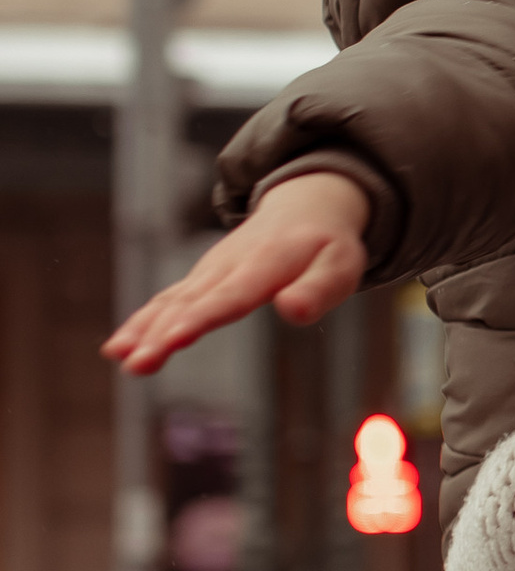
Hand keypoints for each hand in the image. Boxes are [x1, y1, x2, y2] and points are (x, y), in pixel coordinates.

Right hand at [102, 173, 371, 375]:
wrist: (305, 206)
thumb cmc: (327, 245)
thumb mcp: (340, 266)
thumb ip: (318, 289)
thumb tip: (293, 311)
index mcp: (265, 263)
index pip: (230, 295)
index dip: (201, 316)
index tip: (174, 338)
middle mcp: (228, 266)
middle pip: (190, 302)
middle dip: (160, 333)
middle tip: (136, 364)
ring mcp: (209, 272)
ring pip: (171, 302)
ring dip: (143, 330)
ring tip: (120, 358)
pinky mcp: (200, 280)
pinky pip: (165, 302)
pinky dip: (141, 322)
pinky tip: (118, 348)